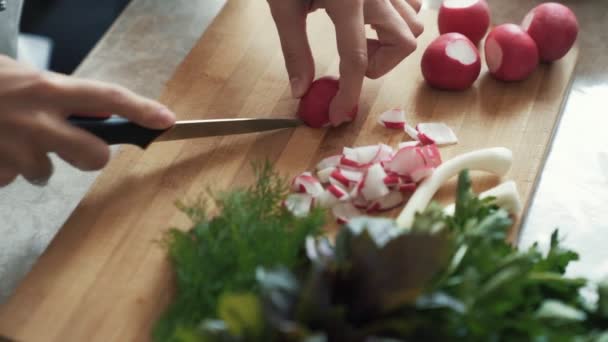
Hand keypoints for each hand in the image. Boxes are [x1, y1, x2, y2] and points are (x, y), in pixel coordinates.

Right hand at [0, 55, 175, 186]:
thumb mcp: (24, 77)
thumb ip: (59, 96)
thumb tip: (95, 113)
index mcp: (48, 88)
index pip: (107, 97)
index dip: (141, 109)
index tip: (167, 121)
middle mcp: (37, 119)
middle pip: (94, 157)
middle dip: (93, 157)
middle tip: (79, 148)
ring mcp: (15, 147)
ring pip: (46, 174)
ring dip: (34, 161)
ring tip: (10, 137)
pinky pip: (10, 179)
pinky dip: (3, 168)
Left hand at [267, 0, 422, 124]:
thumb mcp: (283, 4)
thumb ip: (294, 49)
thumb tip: (301, 90)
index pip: (356, 60)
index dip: (348, 94)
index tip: (338, 114)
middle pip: (403, 43)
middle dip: (379, 65)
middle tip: (353, 62)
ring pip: (414, 23)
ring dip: (390, 43)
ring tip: (360, 37)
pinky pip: (411, 4)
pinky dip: (397, 20)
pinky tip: (370, 17)